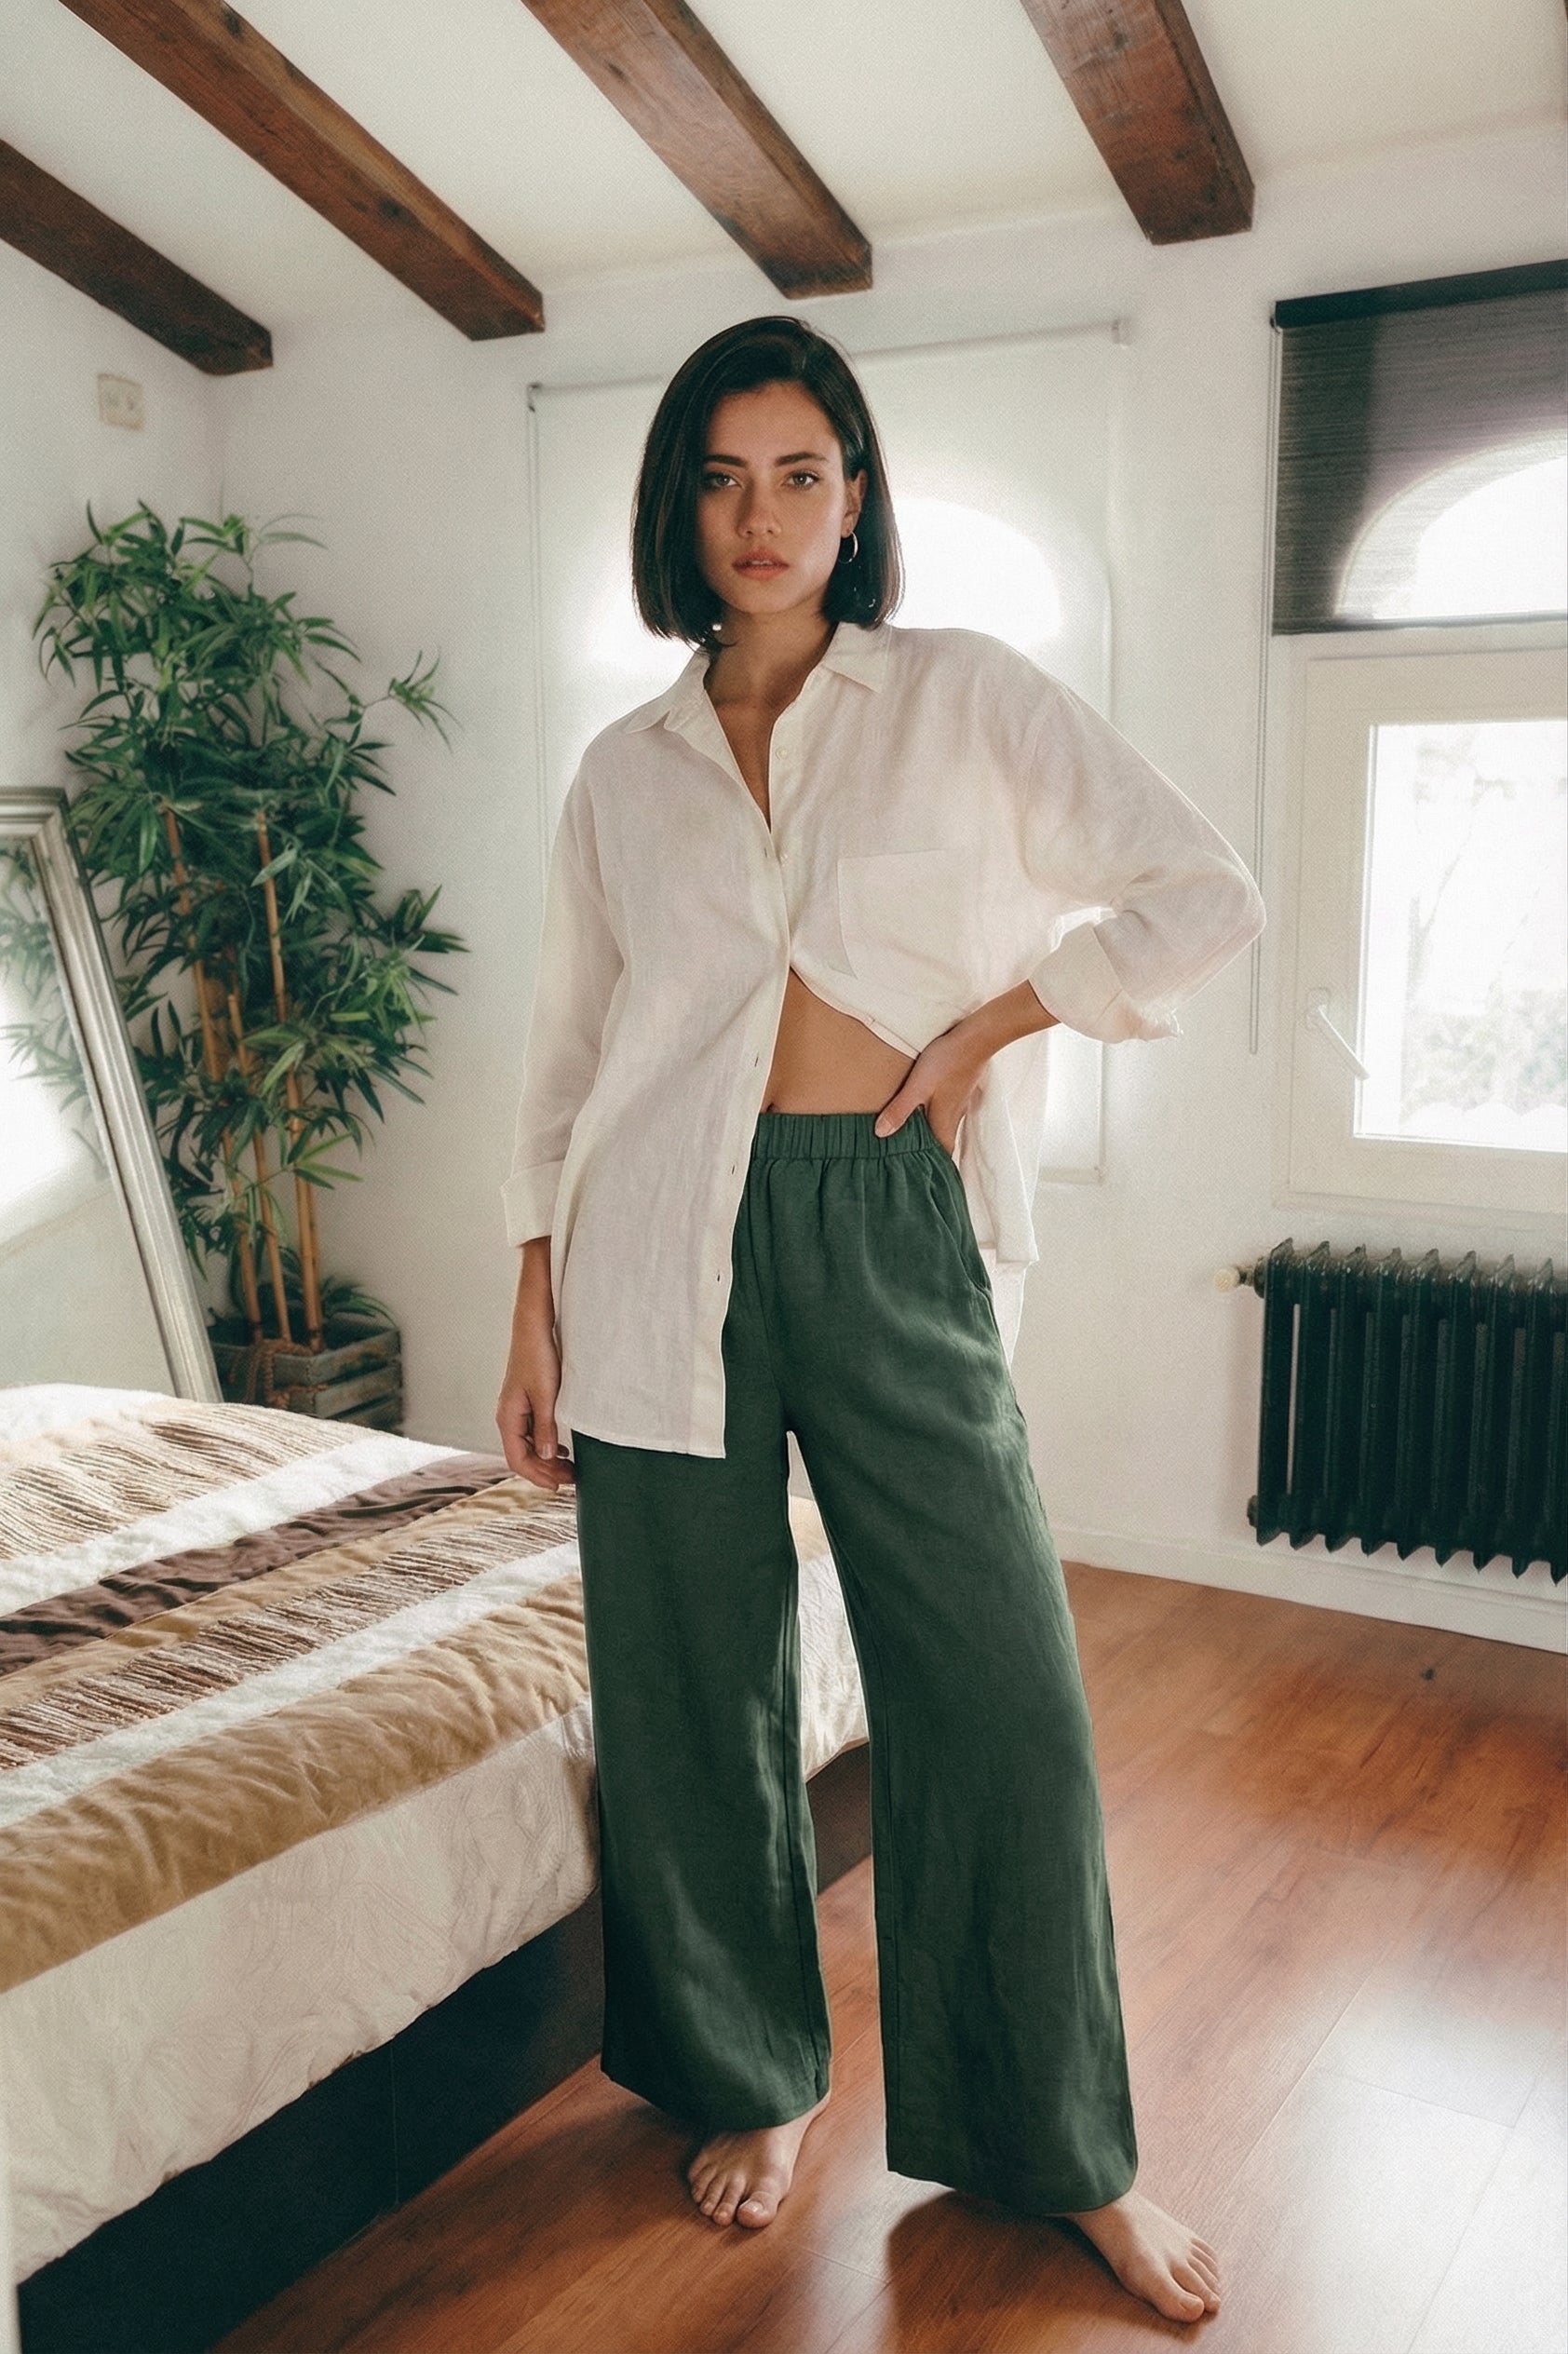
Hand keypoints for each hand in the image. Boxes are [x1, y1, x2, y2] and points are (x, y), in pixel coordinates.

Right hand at [497, 1297, 575, 1491]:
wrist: (533, 1328)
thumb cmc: (538, 1357)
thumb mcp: (546, 1395)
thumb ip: (546, 1426)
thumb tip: (548, 1457)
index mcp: (508, 1417)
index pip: (518, 1459)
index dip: (537, 1476)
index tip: (559, 1485)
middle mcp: (508, 1417)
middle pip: (523, 1455)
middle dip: (545, 1471)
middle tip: (571, 1480)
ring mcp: (517, 1411)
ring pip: (529, 1446)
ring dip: (547, 1460)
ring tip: (570, 1468)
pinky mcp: (526, 1403)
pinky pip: (534, 1433)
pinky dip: (547, 1445)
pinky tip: (563, 1449)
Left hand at [872, 981, 1058, 1155]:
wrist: (975, 1038)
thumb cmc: (946, 1062)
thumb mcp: (918, 1087)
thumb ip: (900, 1110)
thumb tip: (880, 1134)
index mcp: (944, 1122)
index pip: (941, 1155)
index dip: (934, 1170)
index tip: (923, 1182)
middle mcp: (953, 1117)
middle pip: (942, 1143)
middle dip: (929, 1156)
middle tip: (913, 1166)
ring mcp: (958, 1103)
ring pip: (943, 1127)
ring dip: (931, 1136)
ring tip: (913, 1143)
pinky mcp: (958, 1089)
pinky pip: (946, 1111)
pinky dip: (934, 1118)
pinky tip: (925, 1113)